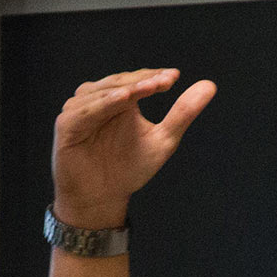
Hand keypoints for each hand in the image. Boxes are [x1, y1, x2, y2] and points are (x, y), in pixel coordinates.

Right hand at [51, 68, 216, 227]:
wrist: (103, 199)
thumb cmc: (129, 169)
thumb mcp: (163, 140)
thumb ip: (182, 113)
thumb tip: (210, 85)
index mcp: (120, 100)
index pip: (137, 80)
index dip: (154, 77)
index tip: (175, 77)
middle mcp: (98, 100)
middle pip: (120, 82)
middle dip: (142, 81)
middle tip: (163, 81)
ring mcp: (80, 111)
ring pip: (101, 92)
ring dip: (122, 89)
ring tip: (143, 89)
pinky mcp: (66, 126)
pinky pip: (84, 111)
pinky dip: (101, 104)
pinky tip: (121, 100)